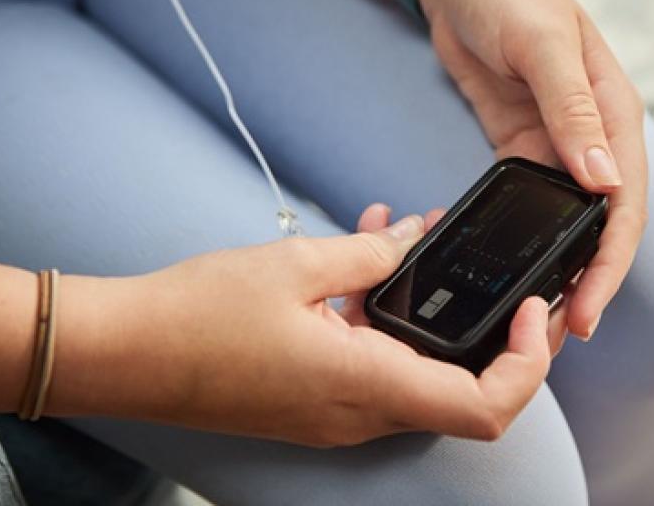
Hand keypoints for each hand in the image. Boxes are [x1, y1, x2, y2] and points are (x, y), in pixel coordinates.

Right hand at [117, 205, 566, 446]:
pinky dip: (386, 315)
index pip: (485, 407)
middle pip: (465, 392)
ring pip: (419, 368)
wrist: (123, 354)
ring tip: (424, 239)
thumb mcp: (296, 266)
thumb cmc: (196, 318)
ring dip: (433, 312)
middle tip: (513, 284)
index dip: (527, 365)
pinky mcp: (315, 397)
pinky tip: (366, 250)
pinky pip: (374, 360)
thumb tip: (411, 240)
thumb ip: (369, 254)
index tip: (530, 311)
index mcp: (366, 386)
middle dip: (498, 336)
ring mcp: (337, 412)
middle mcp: (361, 413)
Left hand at [419, 0, 648, 340]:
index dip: (611, 262)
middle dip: (588, 279)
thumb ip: (572, 111)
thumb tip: (604, 183)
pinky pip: (528, 200)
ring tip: (537, 313)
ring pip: (566, 219)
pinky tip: (511, 264)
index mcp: (612, 110)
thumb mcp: (542, 45)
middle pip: (601, 221)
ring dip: (558, 265)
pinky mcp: (518, 143)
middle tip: (561, 333)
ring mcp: (555, 141)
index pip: (625, 202)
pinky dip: (525, 235)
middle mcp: (592, 132)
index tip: (590, 312)